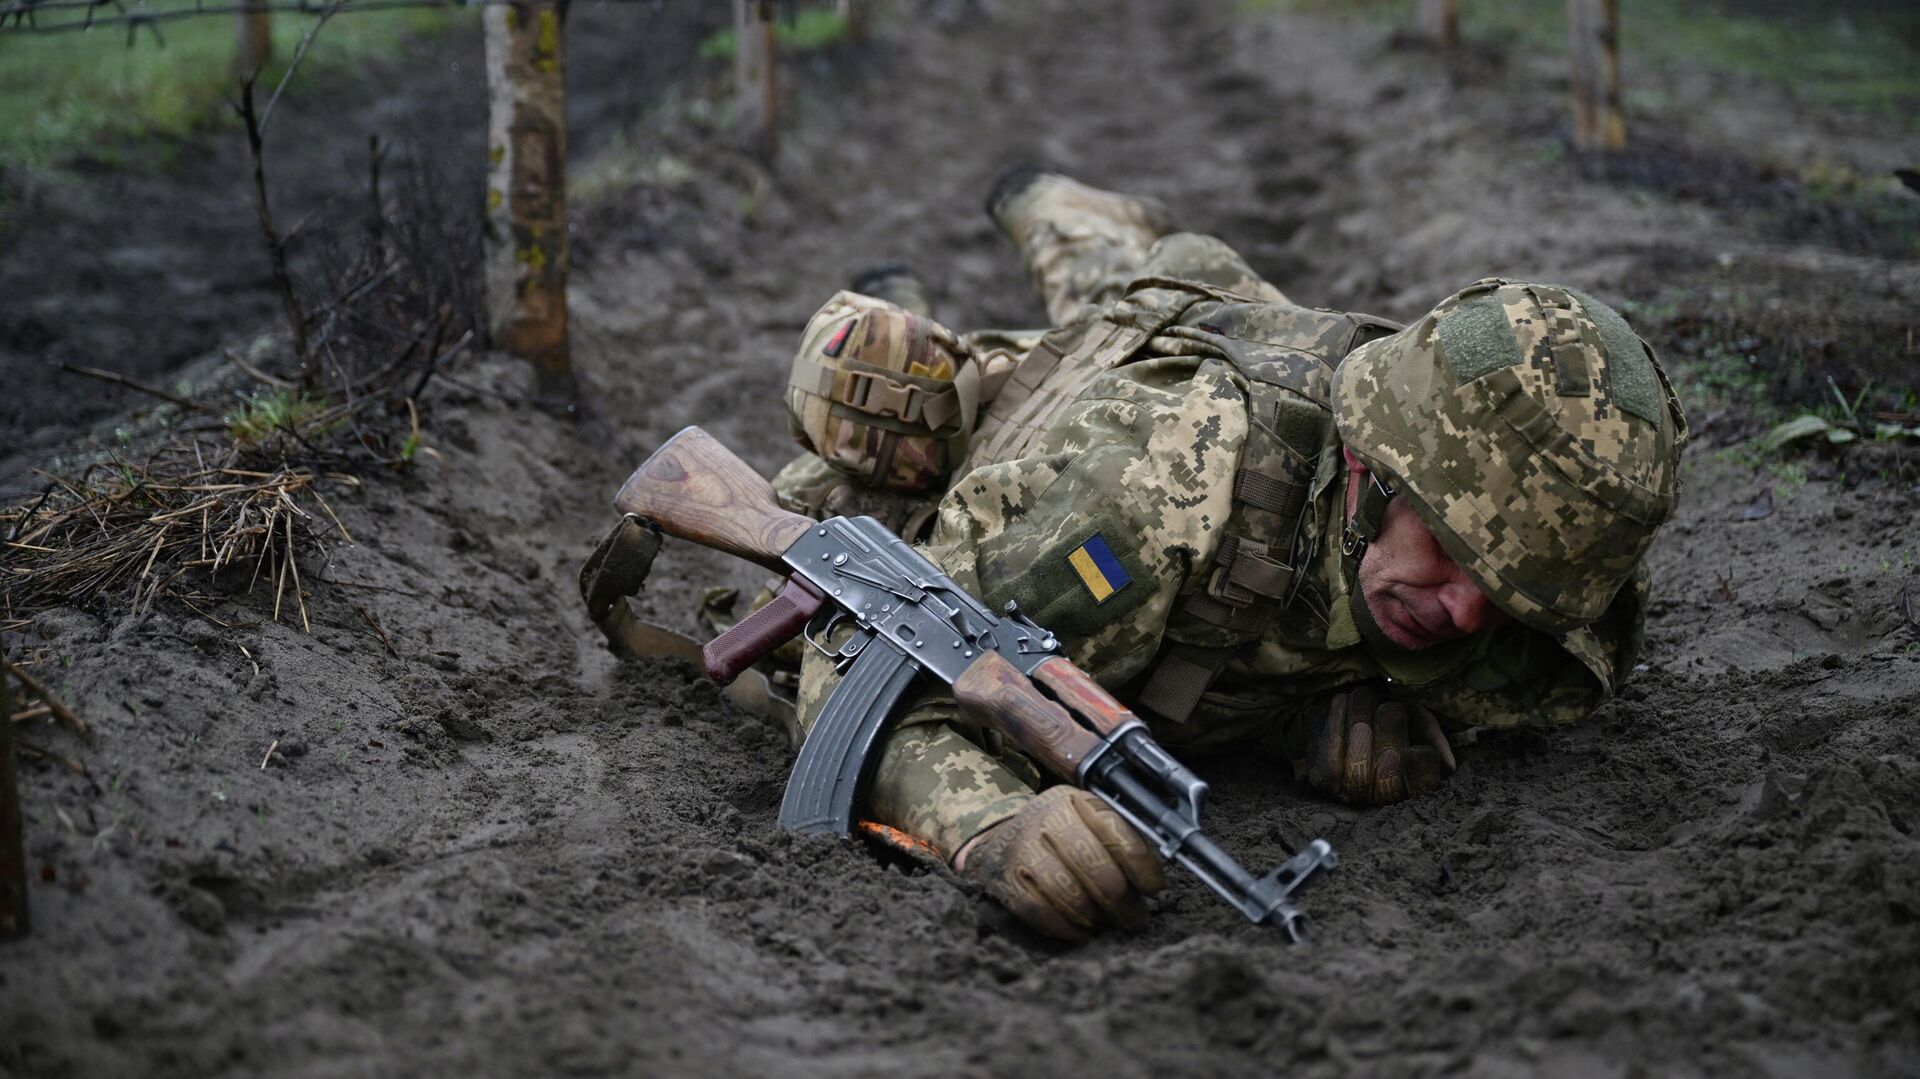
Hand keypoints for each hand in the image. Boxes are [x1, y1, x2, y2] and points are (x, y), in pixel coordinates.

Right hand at [954, 787, 1164, 941]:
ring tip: (1107, 924)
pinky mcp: (1007, 879)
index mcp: (1078, 801)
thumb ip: (1122, 842)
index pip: (1116, 833)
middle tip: (1134, 919)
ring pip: (1070, 893)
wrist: (1004, 837)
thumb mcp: (1092, 821)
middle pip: (1095, 867)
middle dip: (1122, 901)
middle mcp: (1048, 819)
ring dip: (1095, 917)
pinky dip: (1067, 928)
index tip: (1153, 888)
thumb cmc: (1063, 834)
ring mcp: (1024, 848)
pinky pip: (1042, 911)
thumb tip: (1153, 884)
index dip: (1141, 866)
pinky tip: (1082, 932)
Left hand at [1301, 686, 1455, 805]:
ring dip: (1361, 723)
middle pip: (1388, 781)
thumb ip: (1433, 736)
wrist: (1348, 710)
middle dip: (1390, 737)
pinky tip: (1342, 701)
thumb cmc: (1389, 716)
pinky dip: (1336, 726)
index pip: (1425, 784)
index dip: (1420, 765)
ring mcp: (1352, 794)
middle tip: (1391, 707)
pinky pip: (1330, 762)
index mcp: (1415, 786)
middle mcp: (1385, 799)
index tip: (1415, 741)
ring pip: (1358, 769)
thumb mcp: (1418, 719)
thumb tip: (1447, 765)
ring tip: (1364, 695)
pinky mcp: (1324, 781)